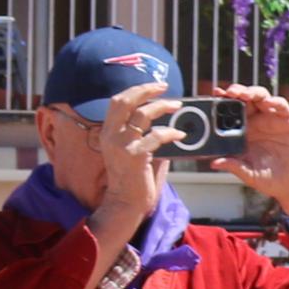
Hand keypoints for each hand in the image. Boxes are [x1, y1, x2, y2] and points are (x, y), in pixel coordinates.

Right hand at [89, 80, 174, 243]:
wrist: (125, 202)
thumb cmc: (132, 177)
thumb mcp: (129, 150)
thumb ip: (140, 133)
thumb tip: (164, 118)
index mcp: (107, 132)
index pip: (117, 101)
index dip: (136, 90)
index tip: (154, 87)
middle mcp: (111, 135)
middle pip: (124, 101)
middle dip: (145, 90)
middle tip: (164, 86)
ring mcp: (122, 145)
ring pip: (142, 115)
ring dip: (162, 107)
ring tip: (177, 106)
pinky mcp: (135, 156)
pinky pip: (156, 136)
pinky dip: (171, 132)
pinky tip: (180, 134)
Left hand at [210, 85, 288, 221]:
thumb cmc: (269, 179)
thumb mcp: (248, 174)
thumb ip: (233, 166)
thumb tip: (214, 163)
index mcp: (243, 131)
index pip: (230, 110)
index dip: (222, 100)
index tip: (214, 94)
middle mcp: (256, 122)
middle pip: (244, 99)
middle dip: (236, 91)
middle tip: (229, 92)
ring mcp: (272, 119)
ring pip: (261, 97)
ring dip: (252, 92)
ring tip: (245, 95)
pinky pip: (281, 105)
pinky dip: (274, 101)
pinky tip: (268, 103)